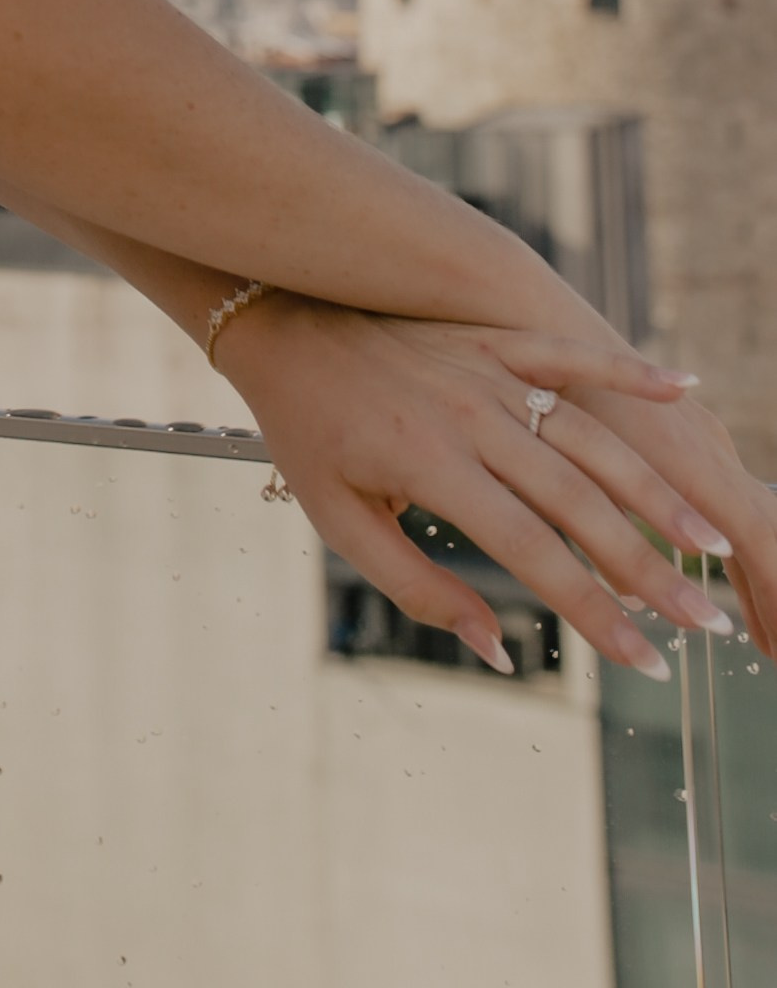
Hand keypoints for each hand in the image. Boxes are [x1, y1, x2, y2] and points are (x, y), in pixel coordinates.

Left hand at [214, 298, 757, 676]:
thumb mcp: (340, 523)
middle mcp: (472, 416)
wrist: (278, 326)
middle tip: (705, 621)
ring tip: (710, 542)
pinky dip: (628, 368)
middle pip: (580, 502)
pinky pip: (569, 351)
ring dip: (656, 490)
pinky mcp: (492, 336)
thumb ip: (418, 589)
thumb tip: (499, 652)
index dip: (594, 611)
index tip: (645, 661)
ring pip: (591, 436)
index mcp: (433, 466)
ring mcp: (487, 369)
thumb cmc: (308, 434)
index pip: (533, 554)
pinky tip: (684, 387)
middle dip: (649, 568)